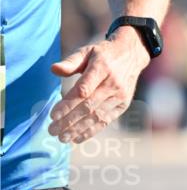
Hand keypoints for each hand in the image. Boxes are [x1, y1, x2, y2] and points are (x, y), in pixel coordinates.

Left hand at [49, 27, 150, 142]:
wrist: (131, 55)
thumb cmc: (103, 54)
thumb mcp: (87, 51)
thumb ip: (70, 61)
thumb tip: (54, 69)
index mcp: (102, 68)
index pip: (83, 90)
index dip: (68, 105)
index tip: (53, 116)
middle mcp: (112, 83)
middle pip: (88, 106)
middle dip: (69, 121)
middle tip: (52, 130)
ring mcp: (119, 96)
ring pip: (96, 116)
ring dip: (78, 129)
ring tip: (62, 138)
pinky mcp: (123, 105)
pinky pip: (106, 120)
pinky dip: (91, 131)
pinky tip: (77, 138)